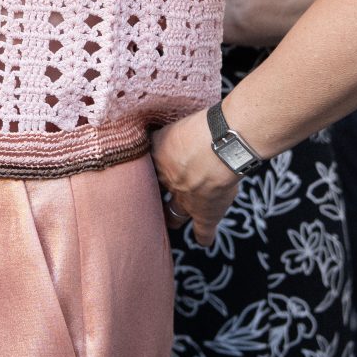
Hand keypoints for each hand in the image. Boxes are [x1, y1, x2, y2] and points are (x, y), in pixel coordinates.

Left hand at [151, 111, 241, 247]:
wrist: (219, 146)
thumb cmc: (198, 126)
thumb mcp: (172, 121)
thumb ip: (164, 126)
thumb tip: (151, 115)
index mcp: (159, 157)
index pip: (145, 167)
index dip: (142, 170)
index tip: (136, 172)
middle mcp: (168, 181)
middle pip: (154, 193)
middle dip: (150, 197)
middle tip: (145, 200)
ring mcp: (187, 199)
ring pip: (175, 214)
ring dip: (172, 217)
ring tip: (168, 221)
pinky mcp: (206, 212)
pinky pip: (203, 229)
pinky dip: (203, 235)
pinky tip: (202, 241)